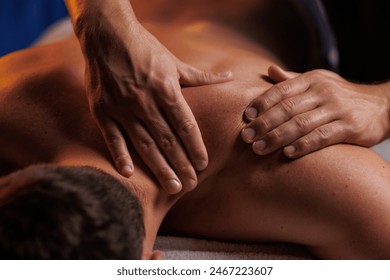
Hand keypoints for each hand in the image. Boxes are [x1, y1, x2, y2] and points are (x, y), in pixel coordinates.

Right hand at [80, 19, 231, 193]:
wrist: (106, 35)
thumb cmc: (145, 48)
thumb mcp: (174, 61)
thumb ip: (200, 77)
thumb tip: (228, 78)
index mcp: (166, 88)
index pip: (185, 124)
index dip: (195, 146)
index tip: (203, 165)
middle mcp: (145, 101)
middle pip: (167, 140)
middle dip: (181, 164)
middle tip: (191, 185)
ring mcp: (122, 107)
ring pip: (144, 144)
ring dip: (158, 167)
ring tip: (171, 187)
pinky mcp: (102, 110)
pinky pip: (113, 137)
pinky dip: (120, 156)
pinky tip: (129, 174)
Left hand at [241, 65, 389, 156]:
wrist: (382, 106)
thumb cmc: (341, 95)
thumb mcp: (319, 81)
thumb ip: (293, 79)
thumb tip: (269, 70)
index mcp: (312, 80)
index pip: (281, 90)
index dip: (262, 103)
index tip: (246, 117)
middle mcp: (323, 92)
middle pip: (287, 108)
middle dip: (263, 124)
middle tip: (246, 137)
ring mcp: (337, 109)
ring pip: (300, 124)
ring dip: (276, 137)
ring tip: (259, 149)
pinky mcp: (350, 127)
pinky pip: (322, 137)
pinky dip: (303, 145)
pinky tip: (287, 153)